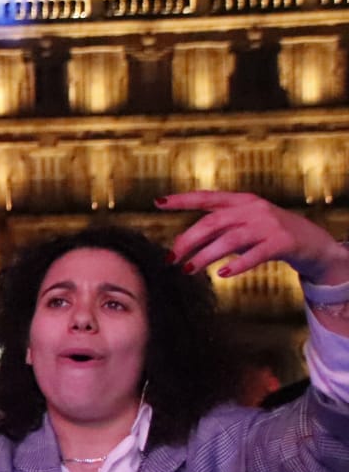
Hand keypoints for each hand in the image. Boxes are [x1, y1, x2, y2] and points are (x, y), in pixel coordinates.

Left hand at [159, 190, 348, 285]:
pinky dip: (237, 264)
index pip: (207, 198)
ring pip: (230, 239)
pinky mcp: (282, 242)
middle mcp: (253, 208)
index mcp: (241, 200)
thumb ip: (218, 229)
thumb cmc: (268, 234)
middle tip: (171, 258)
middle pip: (213, 222)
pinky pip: (256, 254)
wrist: (312, 242)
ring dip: (205, 256)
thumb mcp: (244, 225)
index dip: (182, 200)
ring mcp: (269, 224)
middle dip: (189, 240)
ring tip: (188, 270)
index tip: (158, 202)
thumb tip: (182, 246)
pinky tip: (223, 274)